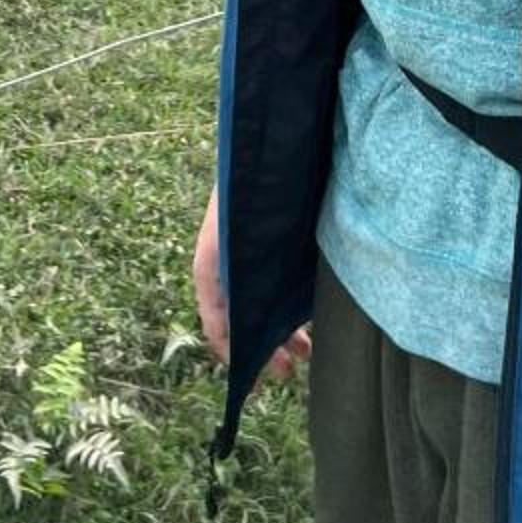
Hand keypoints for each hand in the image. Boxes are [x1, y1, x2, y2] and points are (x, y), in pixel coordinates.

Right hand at [193, 183, 310, 381]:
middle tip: (287, 370)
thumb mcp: (232, 243)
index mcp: (211, 265)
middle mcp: (228, 265)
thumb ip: (231, 285)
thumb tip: (236, 336)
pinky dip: (290, 306)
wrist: (265, 144)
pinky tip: (310, 320)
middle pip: (243, 318)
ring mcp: (251, 256)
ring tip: (306, 353)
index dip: (232, 352)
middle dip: (264, 348)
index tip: (252, 378)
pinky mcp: (273, 246)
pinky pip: (278, 285)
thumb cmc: (244, 189)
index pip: (215, 320)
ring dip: (281, 331)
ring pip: (264, 304)